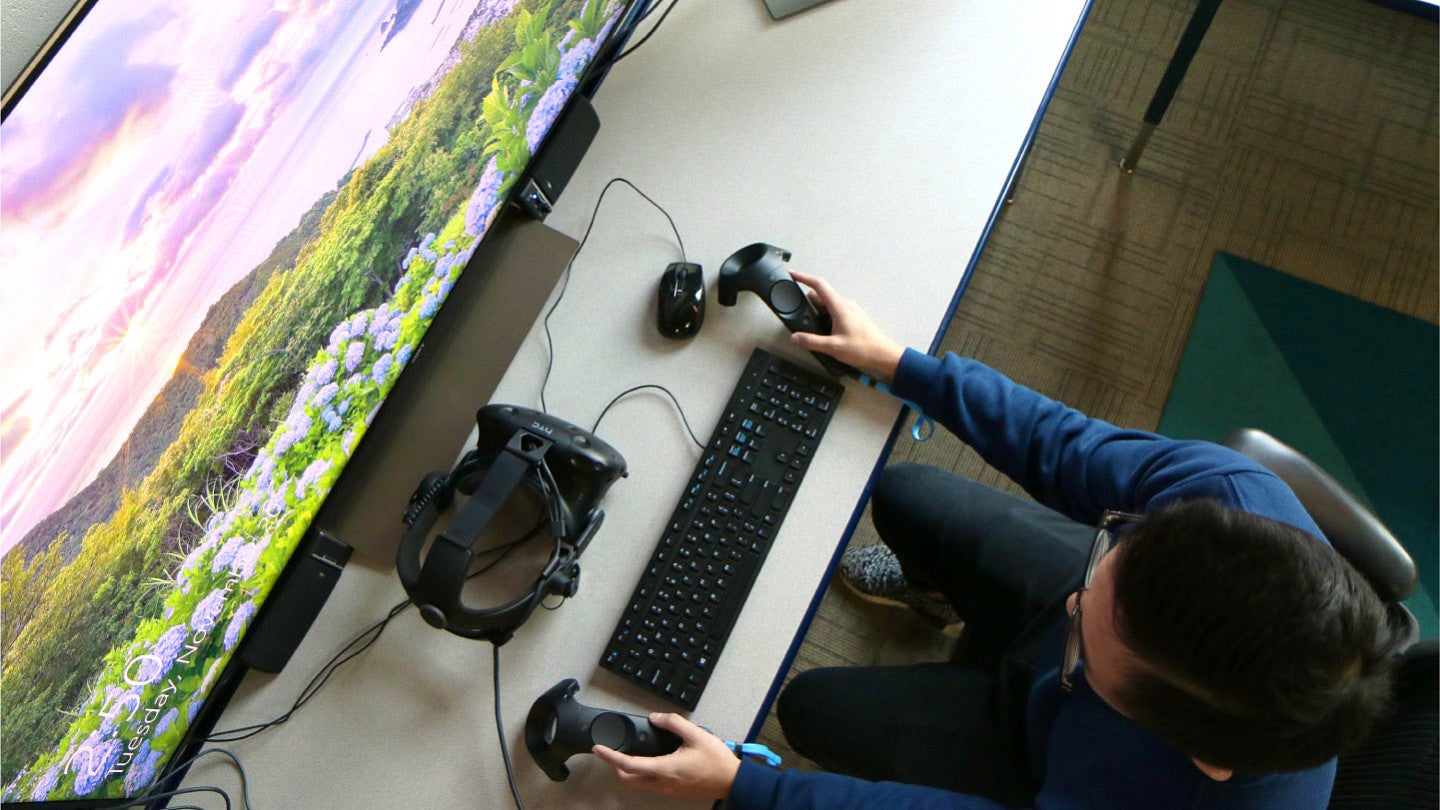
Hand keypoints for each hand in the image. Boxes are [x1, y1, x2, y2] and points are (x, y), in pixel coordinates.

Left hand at [592, 712, 740, 800]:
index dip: (610, 756)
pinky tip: (652, 761)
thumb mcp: (697, 735)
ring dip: (630, 771)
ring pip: (639, 784)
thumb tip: (656, 717)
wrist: (732, 781)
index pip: (629, 764)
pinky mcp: (674, 792)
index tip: (599, 749)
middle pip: (628, 780)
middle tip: (614, 752)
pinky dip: (644, 774)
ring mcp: (668, 790)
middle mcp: (663, 783)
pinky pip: (651, 785)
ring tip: (632, 754)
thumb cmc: (717, 761)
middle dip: (616, 766)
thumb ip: (674, 723)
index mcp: (666, 769)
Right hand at [788, 270, 903, 383]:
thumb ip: (811, 341)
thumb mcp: (833, 347)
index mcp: (839, 306)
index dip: (803, 277)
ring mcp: (849, 309)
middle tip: (802, 319)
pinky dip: (825, 317)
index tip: (792, 274)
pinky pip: (833, 311)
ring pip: (826, 304)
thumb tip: (795, 337)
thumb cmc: (863, 348)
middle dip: (808, 304)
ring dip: (817, 313)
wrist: (882, 354)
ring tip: (816, 330)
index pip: (818, 284)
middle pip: (820, 296)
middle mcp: (844, 304)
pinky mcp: (851, 316)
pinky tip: (826, 333)